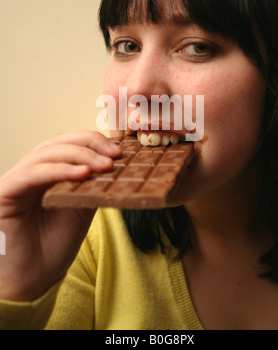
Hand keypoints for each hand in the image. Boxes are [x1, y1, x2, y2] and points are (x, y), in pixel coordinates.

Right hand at [0, 131, 120, 300]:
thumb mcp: (81, 208)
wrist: (33, 282)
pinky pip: (32, 174)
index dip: (92, 141)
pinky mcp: (4, 192)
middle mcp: (28, 172)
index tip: (119, 151)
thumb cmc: (53, 247)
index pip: (67, 144)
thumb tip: (115, 161)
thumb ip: (92, 184)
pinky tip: (83, 173)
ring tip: (104, 165)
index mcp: (45, 173)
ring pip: (46, 154)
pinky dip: (59, 170)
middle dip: (89, 143)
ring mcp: (15, 181)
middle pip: (57, 142)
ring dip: (79, 155)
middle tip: (115, 154)